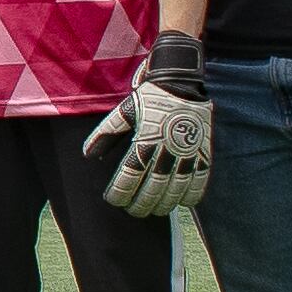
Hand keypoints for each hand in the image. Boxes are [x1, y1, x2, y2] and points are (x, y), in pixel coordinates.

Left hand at [81, 49, 213, 212]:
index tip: (114, 200)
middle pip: (154, 184)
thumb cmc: (148, 97)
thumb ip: (106, 133)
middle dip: (142, 202)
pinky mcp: (203, 148)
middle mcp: (168, 146)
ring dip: (166, 202)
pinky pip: (202, 176)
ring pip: (177, 185)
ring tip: (156, 211)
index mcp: (146, 137)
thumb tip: (88, 155)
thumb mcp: (123, 110)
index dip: (121, 190)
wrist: (181, 80)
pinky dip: (193, 192)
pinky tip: (184, 203)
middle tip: (134, 211)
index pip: (131, 172)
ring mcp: (188, 149)